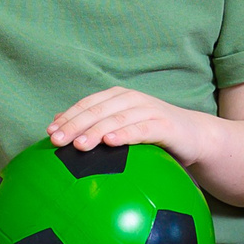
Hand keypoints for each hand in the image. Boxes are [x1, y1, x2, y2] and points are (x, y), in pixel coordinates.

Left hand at [45, 86, 214, 164]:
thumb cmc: (153, 134)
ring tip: (79, 145)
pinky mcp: (164, 125)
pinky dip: (125, 134)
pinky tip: (110, 142)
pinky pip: (141, 129)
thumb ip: (95, 123)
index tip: (49, 132)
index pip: (87, 105)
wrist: (194, 136)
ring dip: (96, 131)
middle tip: (57, 141)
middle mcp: (131, 99)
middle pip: (98, 111)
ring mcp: (148, 110)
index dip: (68, 117)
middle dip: (75, 125)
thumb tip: (57, 125)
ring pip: (116, 119)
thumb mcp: (122, 127)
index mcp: (117, 97)